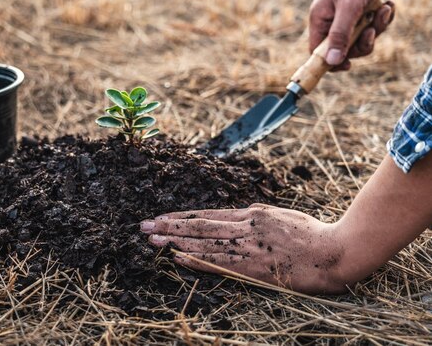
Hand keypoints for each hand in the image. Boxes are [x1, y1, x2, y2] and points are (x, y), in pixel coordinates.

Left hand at [140, 204, 347, 293]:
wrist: (336, 251)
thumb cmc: (313, 235)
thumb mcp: (281, 216)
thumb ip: (257, 217)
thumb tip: (239, 217)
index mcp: (252, 213)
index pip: (209, 214)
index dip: (183, 216)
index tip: (162, 216)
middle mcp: (246, 226)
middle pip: (200, 225)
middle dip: (169, 225)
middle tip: (144, 226)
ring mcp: (249, 246)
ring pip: (204, 242)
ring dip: (176, 241)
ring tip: (152, 240)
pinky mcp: (255, 266)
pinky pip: (219, 262)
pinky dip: (196, 260)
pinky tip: (178, 258)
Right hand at [309, 0, 395, 70]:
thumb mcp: (348, 8)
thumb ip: (339, 36)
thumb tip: (331, 62)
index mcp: (320, 20)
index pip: (317, 51)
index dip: (330, 62)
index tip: (348, 66)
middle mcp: (331, 20)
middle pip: (343, 49)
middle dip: (362, 43)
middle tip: (371, 32)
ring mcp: (347, 17)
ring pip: (361, 39)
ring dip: (376, 29)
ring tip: (383, 11)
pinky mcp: (362, 12)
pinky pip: (372, 27)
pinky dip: (382, 19)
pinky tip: (387, 6)